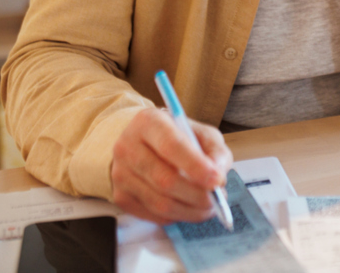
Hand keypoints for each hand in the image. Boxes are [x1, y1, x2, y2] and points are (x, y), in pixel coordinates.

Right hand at [110, 107, 232, 223]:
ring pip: (159, 203)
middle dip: (197, 195)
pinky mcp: (120, 196)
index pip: (172, 146)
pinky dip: (177, 216)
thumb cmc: (176, 137)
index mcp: (149, 122)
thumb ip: (215, 151)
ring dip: (190, 210)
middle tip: (217, 199)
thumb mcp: (201, 133)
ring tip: (208, 207)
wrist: (143, 143)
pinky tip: (188, 207)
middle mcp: (128, 147)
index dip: (196, 166)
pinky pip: (153, 215)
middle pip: (164, 180)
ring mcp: (120, 174)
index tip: (217, 180)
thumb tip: (219, 176)